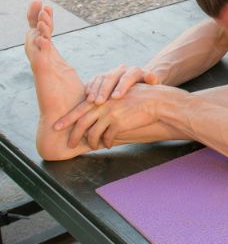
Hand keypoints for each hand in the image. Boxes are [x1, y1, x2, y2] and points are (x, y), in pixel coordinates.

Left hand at [56, 84, 179, 149]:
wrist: (155, 102)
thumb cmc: (139, 99)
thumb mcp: (119, 97)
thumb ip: (105, 104)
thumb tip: (94, 116)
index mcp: (101, 97)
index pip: (79, 109)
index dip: (67, 119)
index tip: (56, 127)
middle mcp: (103, 105)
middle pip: (82, 123)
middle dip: (74, 135)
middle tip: (70, 144)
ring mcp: (110, 114)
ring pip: (94, 133)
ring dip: (92, 142)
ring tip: (93, 146)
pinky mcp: (119, 123)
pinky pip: (107, 137)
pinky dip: (106, 143)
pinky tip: (108, 144)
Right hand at [84, 65, 159, 104]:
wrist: (140, 89)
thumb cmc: (147, 92)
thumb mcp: (152, 88)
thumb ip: (152, 81)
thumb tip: (151, 77)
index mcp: (136, 71)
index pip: (128, 77)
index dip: (121, 86)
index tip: (116, 97)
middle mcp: (123, 69)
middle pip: (112, 77)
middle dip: (105, 89)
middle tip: (100, 102)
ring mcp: (111, 72)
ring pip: (101, 78)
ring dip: (95, 90)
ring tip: (91, 101)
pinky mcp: (102, 77)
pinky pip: (94, 80)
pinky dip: (89, 88)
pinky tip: (87, 98)